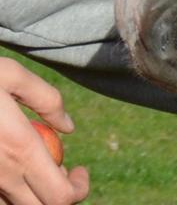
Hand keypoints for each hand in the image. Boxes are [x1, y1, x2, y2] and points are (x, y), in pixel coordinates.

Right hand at [0, 58, 87, 204]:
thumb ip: (46, 100)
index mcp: (19, 150)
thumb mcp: (12, 75)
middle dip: (59, 195)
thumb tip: (67, 127)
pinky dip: (6, 192)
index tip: (78, 167)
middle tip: (60, 169)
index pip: (61, 197)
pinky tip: (7, 167)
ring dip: (30, 195)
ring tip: (31, 168)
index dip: (78, 188)